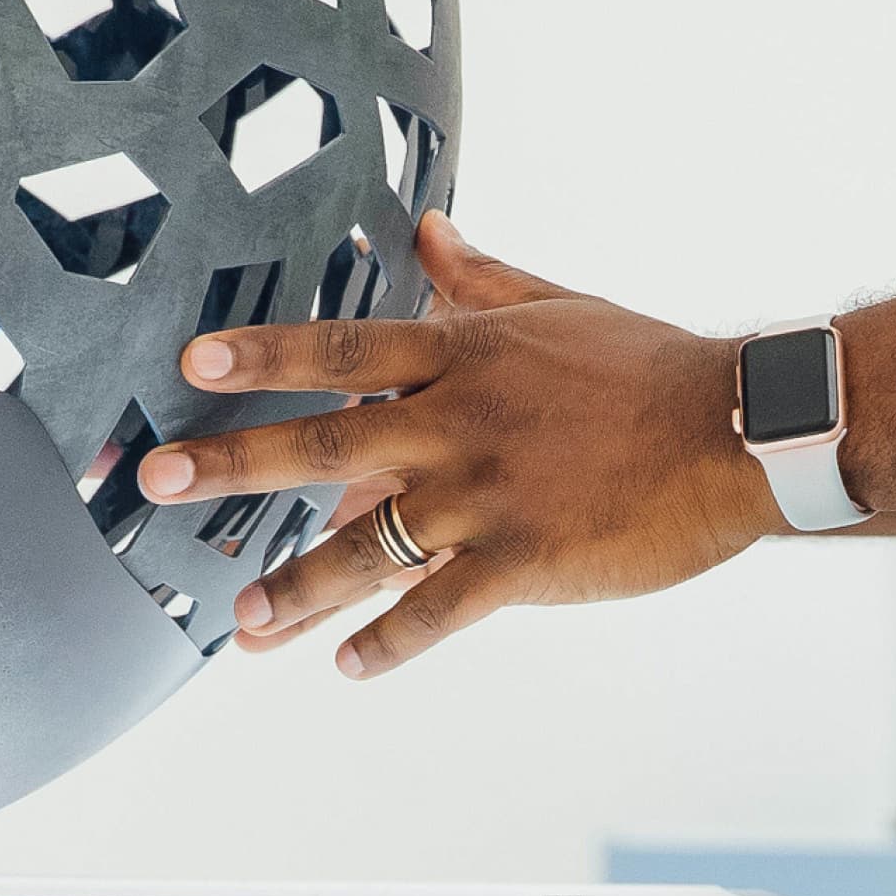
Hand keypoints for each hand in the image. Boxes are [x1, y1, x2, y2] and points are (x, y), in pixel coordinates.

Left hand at [133, 213, 779, 673]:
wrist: (738, 430)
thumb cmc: (651, 366)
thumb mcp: (559, 305)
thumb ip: (480, 278)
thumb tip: (426, 231)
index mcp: (465, 356)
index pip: (342, 351)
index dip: (264, 355)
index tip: (194, 362)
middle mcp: (458, 424)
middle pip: (322, 443)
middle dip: (233, 463)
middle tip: (158, 480)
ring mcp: (486, 496)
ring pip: (365, 544)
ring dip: (297, 586)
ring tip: (243, 621)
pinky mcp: (523, 562)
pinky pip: (437, 610)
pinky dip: (390, 641)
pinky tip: (349, 664)